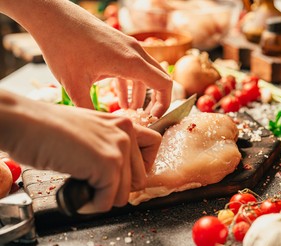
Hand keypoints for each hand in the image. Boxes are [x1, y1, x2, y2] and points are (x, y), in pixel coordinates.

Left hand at [0, 0, 171, 117]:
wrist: (52, 17)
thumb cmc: (63, 47)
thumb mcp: (74, 85)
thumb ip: (89, 110)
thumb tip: (98, 130)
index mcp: (131, 62)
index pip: (164, 84)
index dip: (163, 104)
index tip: (153, 118)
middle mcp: (135, 52)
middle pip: (159, 78)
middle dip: (156, 100)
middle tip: (146, 117)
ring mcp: (127, 47)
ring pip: (145, 73)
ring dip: (141, 93)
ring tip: (130, 110)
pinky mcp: (118, 45)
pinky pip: (133, 67)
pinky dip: (130, 83)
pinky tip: (120, 98)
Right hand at [0, 92, 161, 212]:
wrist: (23, 122)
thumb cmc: (47, 129)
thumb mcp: (89, 132)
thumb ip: (109, 146)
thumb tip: (121, 176)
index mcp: (123, 123)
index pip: (154, 145)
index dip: (141, 165)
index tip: (123, 173)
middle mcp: (126, 132)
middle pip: (141, 179)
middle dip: (117, 188)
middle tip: (95, 184)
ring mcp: (118, 148)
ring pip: (125, 195)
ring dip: (103, 198)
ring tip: (81, 186)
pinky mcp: (107, 165)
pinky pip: (108, 202)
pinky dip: (91, 205)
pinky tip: (76, 192)